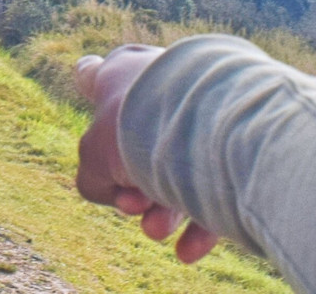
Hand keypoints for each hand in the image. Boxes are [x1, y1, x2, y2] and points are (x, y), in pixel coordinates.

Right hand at [75, 46, 218, 262]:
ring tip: (156, 229)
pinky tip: (185, 249)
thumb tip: (115, 193)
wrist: (211, 124)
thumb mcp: (93, 157)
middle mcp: (162, 88)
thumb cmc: (140, 128)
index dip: (87, 79)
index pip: (95, 73)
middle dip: (130, 188)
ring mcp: (200, 114)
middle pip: (135, 144)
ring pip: (176, 170)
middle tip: (132, 205)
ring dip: (162, 211)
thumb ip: (92, 177)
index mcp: (122, 75)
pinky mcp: (235, 146)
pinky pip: (214, 189)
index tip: (86, 77)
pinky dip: (199, 222)